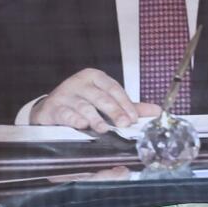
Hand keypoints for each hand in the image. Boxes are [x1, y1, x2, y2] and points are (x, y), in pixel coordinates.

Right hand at [31, 68, 159, 132]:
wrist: (52, 109)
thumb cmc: (81, 102)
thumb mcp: (106, 101)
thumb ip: (129, 106)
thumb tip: (156, 111)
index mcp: (94, 77)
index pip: (113, 88)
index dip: (125, 103)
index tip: (134, 117)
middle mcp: (80, 83)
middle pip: (100, 96)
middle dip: (114, 111)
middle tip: (124, 123)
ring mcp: (66, 94)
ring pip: (83, 105)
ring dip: (95, 118)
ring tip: (103, 129)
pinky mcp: (54, 107)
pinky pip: (65, 113)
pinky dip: (74, 119)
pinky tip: (81, 124)